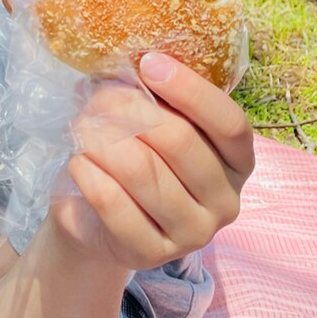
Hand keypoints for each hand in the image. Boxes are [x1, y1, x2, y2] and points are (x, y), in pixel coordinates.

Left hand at [51, 53, 253, 270]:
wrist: (98, 211)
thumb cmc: (135, 148)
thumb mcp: (151, 115)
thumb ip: (150, 91)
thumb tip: (125, 64)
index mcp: (238, 160)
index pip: (230, 123)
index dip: (190, 89)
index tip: (149, 63)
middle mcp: (225, 200)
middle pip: (179, 141)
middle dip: (129, 109)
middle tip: (97, 97)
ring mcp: (192, 234)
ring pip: (142, 170)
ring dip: (102, 139)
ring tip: (82, 127)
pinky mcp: (151, 254)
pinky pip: (114, 204)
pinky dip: (89, 173)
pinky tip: (78, 161)